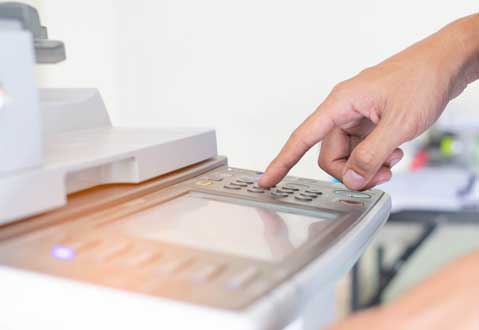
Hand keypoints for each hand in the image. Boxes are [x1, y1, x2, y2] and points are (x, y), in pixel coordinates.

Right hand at [259, 15, 478, 189]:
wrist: (447, 63)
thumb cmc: (422, 79)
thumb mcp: (397, 124)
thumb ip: (371, 155)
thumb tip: (352, 179)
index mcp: (340, 104)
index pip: (302, 138)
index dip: (282, 161)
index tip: (267, 180)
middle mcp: (344, 110)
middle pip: (331, 155)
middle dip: (352, 171)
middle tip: (378, 176)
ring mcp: (358, 116)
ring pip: (349, 155)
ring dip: (368, 165)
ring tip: (393, 161)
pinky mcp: (370, 121)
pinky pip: (363, 148)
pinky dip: (377, 157)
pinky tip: (395, 152)